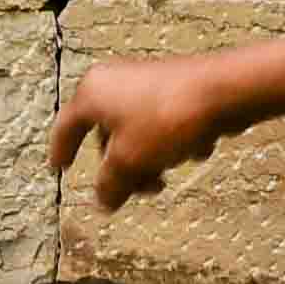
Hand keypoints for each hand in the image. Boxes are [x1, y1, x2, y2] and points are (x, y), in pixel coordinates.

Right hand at [44, 56, 232, 209]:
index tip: (59, 168)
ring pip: (138, 133)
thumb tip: (103, 201)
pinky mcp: (175, 86)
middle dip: (123, 168)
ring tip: (170, 173)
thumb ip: (110, 185)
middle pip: (107, 135)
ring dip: (150, 159)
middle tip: (141, 190)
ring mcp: (147, 81)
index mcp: (93, 93)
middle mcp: (115, 81)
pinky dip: (173, 142)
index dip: (61, 150)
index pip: (66, 126)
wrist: (225, 91)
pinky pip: (164, 123)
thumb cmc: (169, 119)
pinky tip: (196, 149)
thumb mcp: (130, 162)